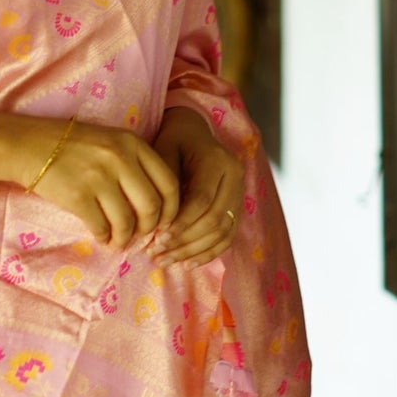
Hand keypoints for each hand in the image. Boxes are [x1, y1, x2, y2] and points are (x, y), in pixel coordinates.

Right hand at [23, 117, 180, 248]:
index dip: (172, 209)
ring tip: (118, 241)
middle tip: (140, 235)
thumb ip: (135, 164)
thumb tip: (157, 207)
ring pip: (126, 222)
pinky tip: (100, 237)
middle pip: (151, 206)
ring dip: (124, 239)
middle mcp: (119, 158)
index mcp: (133, 144)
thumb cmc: (73, 146)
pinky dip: (104, 237)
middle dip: (148, 228)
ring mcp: (98, 177)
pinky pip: (101, 227)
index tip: (165, 222)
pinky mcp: (77, 196)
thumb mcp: (111, 141)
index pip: (169, 183)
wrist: (29, 145)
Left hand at [147, 108, 244, 265]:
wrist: (193, 132)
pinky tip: (187, 264)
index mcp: (218, 161)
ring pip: (222, 232)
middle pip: (214, 219)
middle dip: (184, 242)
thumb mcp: (163, 150)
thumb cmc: (173, 141)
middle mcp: (235, 178)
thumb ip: (162, 183)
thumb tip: (156, 222)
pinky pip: (228, 236)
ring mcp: (240, 193)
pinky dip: (208, 253)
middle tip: (157, 254)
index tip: (157, 238)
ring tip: (166, 262)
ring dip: (193, 252)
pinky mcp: (237, 207)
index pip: (202, 200)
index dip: (180, 223)